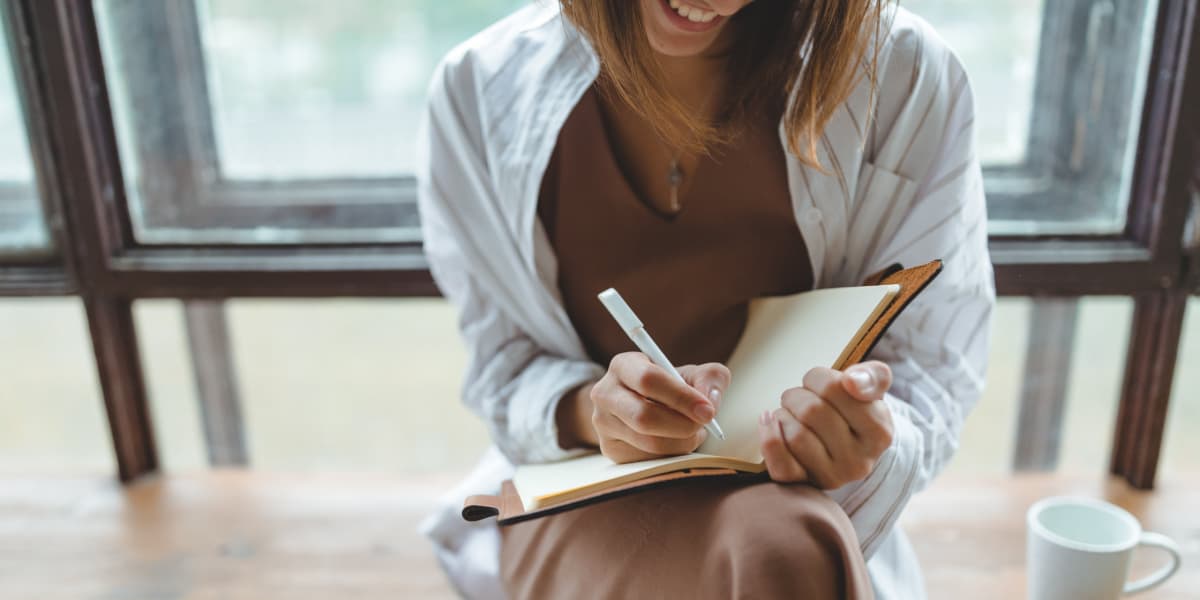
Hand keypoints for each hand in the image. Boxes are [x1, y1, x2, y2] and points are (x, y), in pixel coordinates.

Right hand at [590, 352, 729, 462]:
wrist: (643, 404)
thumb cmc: (671, 387)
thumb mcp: (692, 374)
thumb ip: (710, 377)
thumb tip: (710, 400)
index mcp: (624, 365)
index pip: (648, 380)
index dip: (681, 397)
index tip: (708, 411)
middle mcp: (605, 393)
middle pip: (644, 417)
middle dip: (682, 425)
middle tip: (704, 426)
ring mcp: (603, 424)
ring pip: (649, 443)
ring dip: (681, 442)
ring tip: (693, 431)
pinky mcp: (610, 449)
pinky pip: (647, 461)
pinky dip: (672, 455)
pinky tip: (676, 442)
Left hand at [757, 361, 893, 488]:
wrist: (846, 447)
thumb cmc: (854, 410)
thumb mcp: (871, 389)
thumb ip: (871, 376)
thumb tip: (852, 381)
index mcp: (879, 432)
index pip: (834, 388)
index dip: (818, 377)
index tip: (819, 381)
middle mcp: (859, 461)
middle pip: (811, 411)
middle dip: (798, 395)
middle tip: (801, 397)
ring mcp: (833, 477)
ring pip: (794, 435)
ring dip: (783, 414)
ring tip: (791, 412)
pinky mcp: (806, 485)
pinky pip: (780, 465)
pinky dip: (769, 438)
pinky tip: (769, 421)